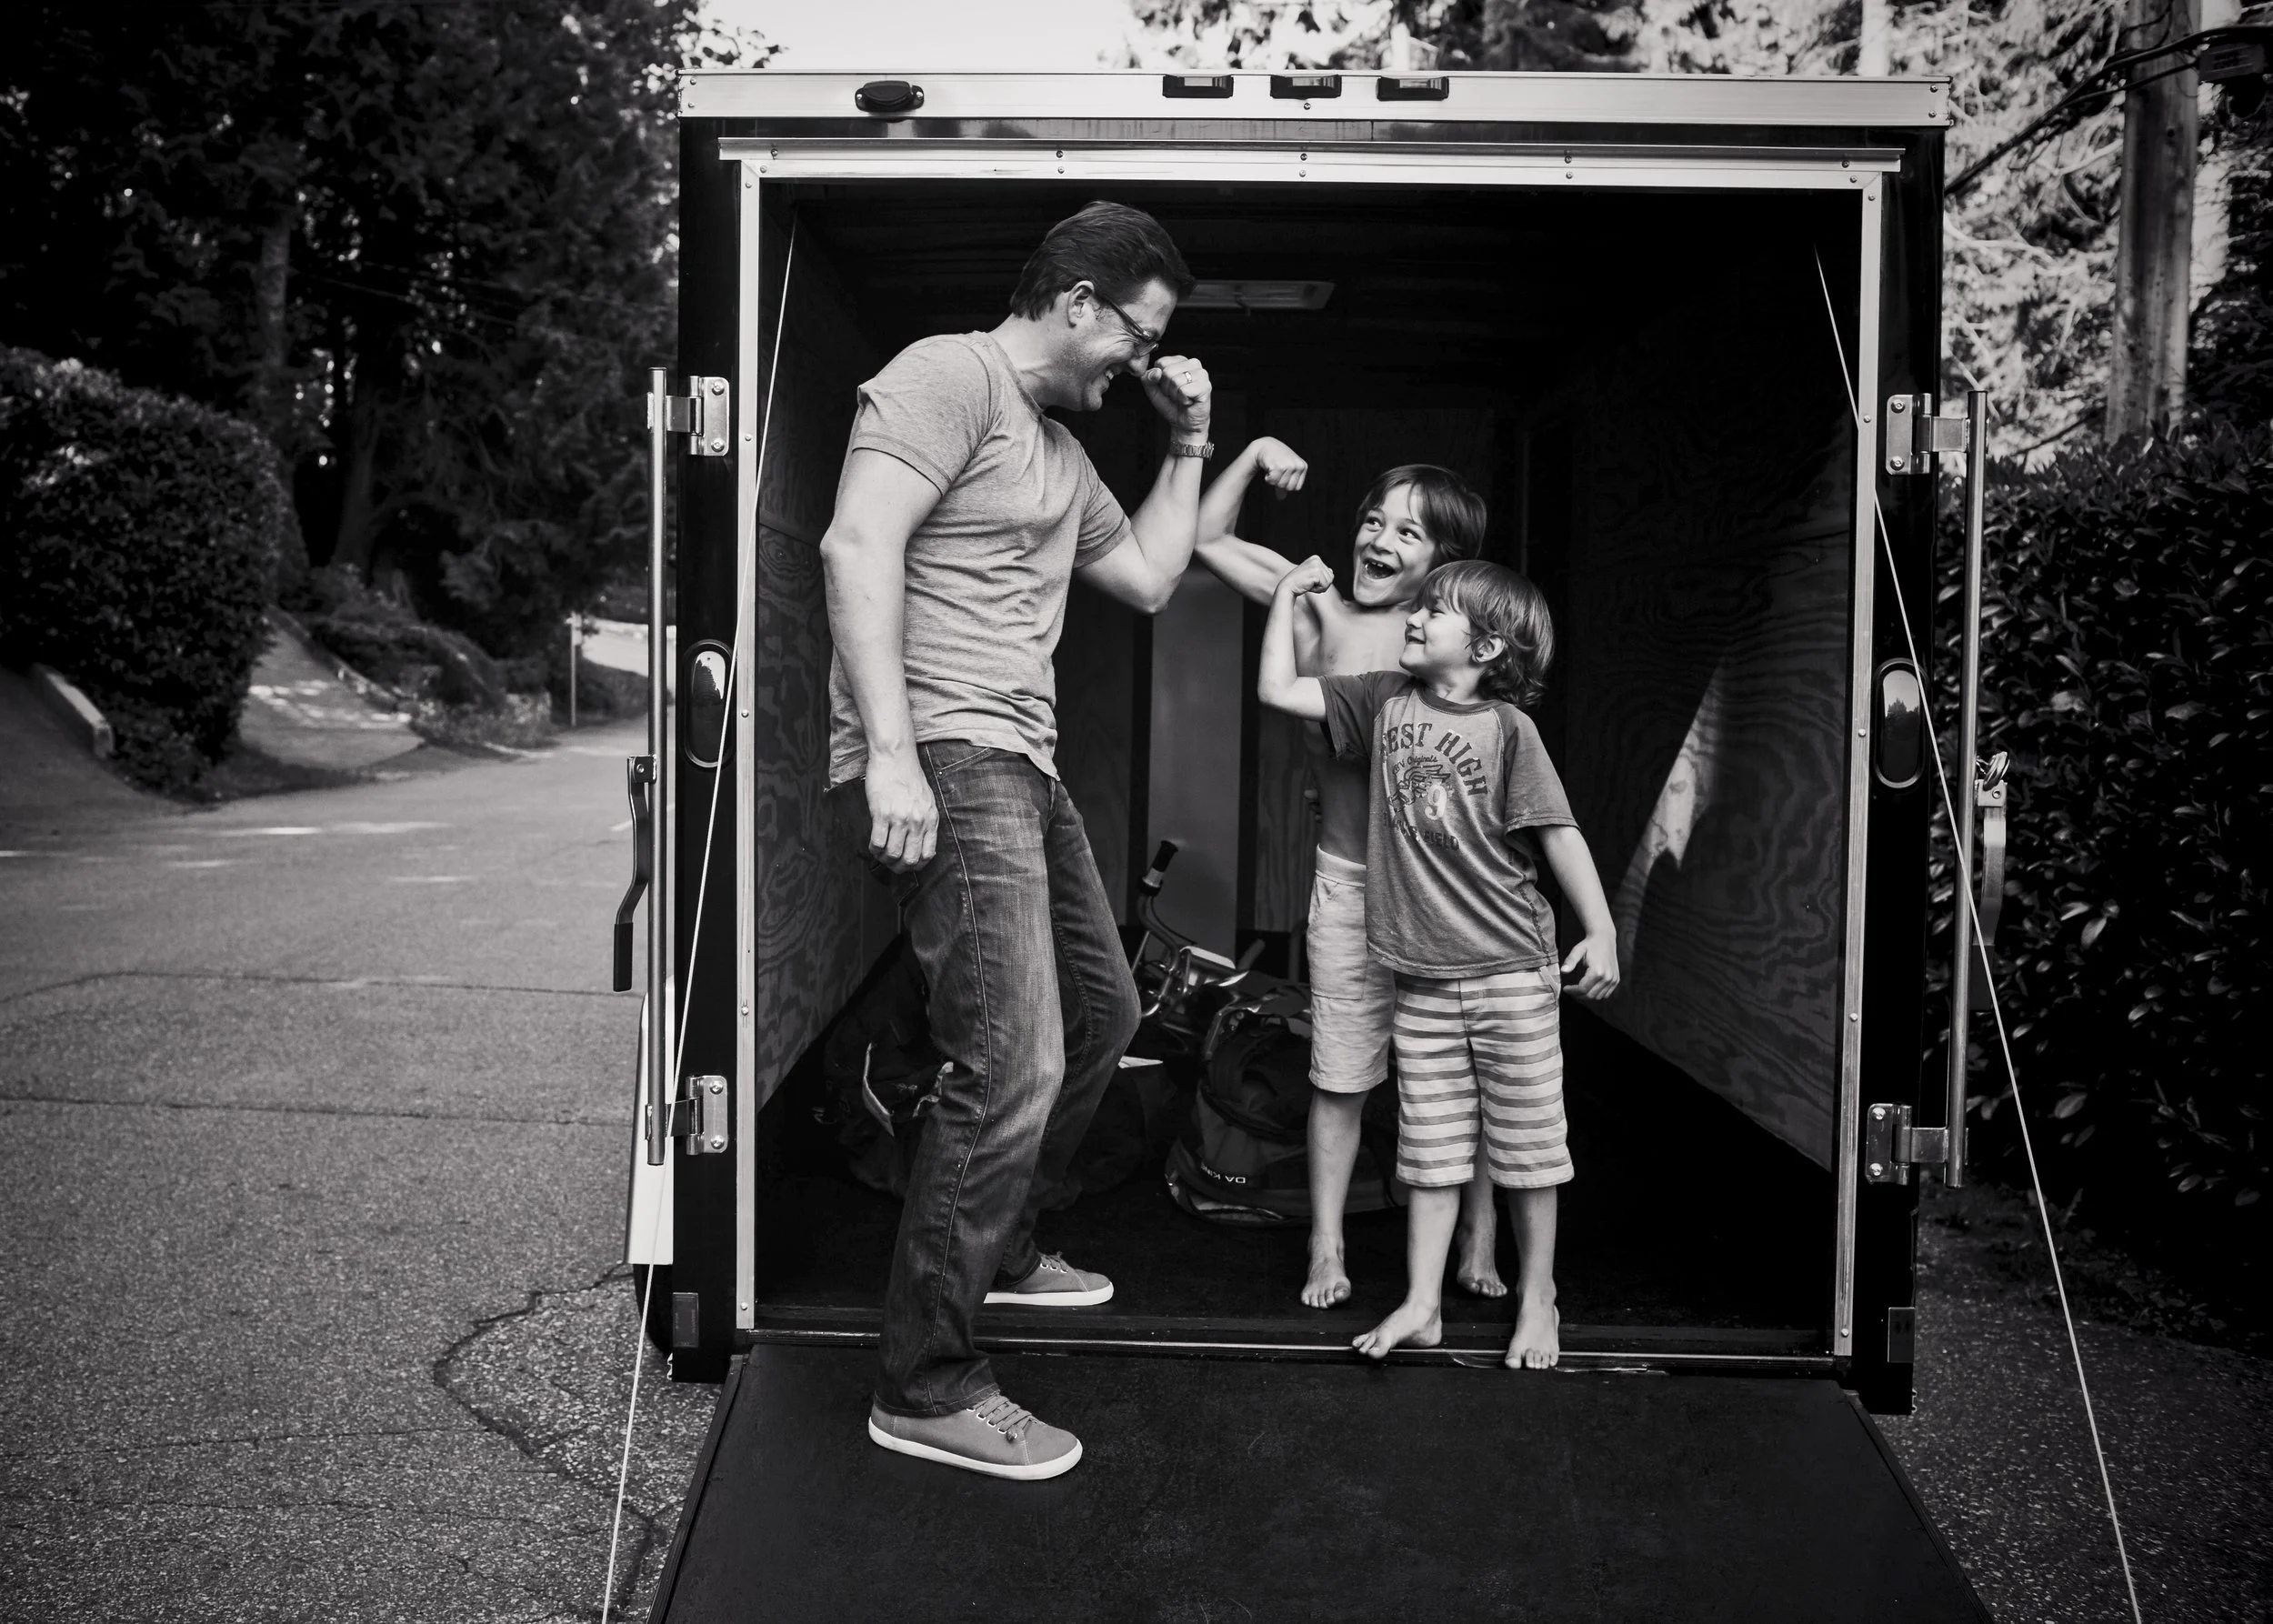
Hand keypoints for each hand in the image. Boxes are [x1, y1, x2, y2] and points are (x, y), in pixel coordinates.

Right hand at [863, 748, 938, 872]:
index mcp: (930, 819)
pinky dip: (873, 849)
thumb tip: (919, 842)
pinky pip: (877, 842)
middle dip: (898, 867)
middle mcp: (917, 821)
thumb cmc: (910, 777)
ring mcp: (900, 818)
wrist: (896, 757)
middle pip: (909, 859)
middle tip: (890, 863)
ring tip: (880, 854)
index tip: (907, 864)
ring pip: (892, 854)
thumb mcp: (927, 801)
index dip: (916, 865)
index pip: (928, 855)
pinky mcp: (882, 813)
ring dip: (884, 859)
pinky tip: (873, 844)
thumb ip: (925, 821)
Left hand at [1139, 354, 1211, 437]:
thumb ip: (1148, 378)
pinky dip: (1183, 400)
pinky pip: (1184, 390)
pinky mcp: (1205, 386)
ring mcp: (1201, 374)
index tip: (1167, 387)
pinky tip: (1189, 401)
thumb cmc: (1171, 405)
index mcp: (1180, 360)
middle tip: (1176, 394)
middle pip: (1168, 371)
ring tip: (1182, 398)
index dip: (1160, 379)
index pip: (1161, 362)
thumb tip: (1156, 372)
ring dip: (1175, 395)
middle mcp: (1193, 363)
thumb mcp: (1153, 390)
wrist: (1183, 423)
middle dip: (1167, 388)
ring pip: (1176, 381)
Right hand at [1250, 436, 1307, 496]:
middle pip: (1289, 488)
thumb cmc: (1276, 459)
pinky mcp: (1279, 466)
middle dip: (1279, 482)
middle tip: (1277, 470)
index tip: (1283, 474)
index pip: (1296, 488)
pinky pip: (1272, 481)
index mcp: (1303, 466)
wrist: (1264, 446)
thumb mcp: (1285, 470)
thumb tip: (1281, 498)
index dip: (1287, 484)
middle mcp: (1298, 465)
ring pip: (1280, 485)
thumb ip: (1286, 483)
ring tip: (1273, 467)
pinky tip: (1268, 467)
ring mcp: (1289, 465)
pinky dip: (1268, 477)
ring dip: (1273, 479)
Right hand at [1280, 554, 1334, 597]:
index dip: (1321, 581)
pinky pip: (1325, 585)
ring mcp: (1316, 565)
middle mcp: (1317, 559)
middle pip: (1331, 577)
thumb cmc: (1299, 583)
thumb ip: (1321, 572)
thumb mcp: (1311, 575)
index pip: (1329, 573)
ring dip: (1320, 587)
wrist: (1288, 587)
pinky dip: (1318, 590)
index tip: (1310, 580)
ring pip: (1329, 582)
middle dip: (1321, 584)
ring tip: (1309, 584)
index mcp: (1316, 558)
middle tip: (1309, 583)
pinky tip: (1309, 586)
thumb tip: (1331, 571)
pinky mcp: (1316, 572)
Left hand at [1560, 931, 1619, 1001]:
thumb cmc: (1589, 944)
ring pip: (1598, 996)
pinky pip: (1606, 994)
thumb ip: (1570, 961)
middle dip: (1578, 995)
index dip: (1572, 991)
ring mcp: (1613, 979)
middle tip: (1571, 990)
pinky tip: (1589, 988)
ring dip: (1587, 996)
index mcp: (1597, 971)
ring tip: (1578, 989)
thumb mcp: (1577, 950)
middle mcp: (1607, 977)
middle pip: (1590, 995)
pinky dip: (1596, 994)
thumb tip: (1563, 971)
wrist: (1604, 938)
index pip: (1583, 989)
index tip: (1565, 988)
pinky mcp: (1616, 980)